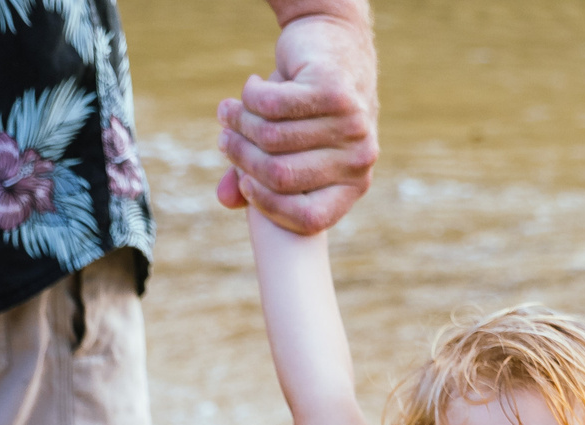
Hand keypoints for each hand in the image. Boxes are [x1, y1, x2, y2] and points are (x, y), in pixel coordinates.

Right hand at [217, 14, 379, 234]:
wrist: (336, 45)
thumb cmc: (308, 109)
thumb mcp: (286, 147)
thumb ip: (256, 177)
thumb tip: (226, 200)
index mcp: (353, 186)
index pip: (308, 219)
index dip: (267, 205)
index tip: (244, 181)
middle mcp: (359, 160)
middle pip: (280, 175)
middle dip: (242, 156)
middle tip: (226, 137)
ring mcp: (351, 126)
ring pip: (272, 138)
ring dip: (240, 123)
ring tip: (230, 112)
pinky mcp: (334, 92)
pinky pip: (272, 105)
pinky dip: (251, 96)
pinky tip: (251, 87)